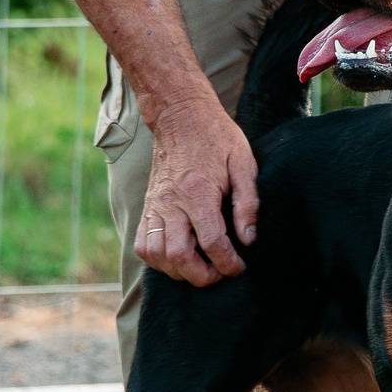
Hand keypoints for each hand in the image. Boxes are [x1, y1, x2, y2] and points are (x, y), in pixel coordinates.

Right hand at [136, 104, 260, 284]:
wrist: (180, 117)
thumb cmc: (217, 138)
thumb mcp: (244, 163)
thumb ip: (248, 202)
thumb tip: (248, 239)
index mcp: (198, 191)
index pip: (211, 241)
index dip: (228, 262)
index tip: (239, 266)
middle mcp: (171, 202)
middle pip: (179, 255)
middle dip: (202, 275)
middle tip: (220, 272)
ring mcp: (154, 206)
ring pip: (157, 255)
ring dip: (179, 270)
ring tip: (200, 266)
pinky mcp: (146, 207)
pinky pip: (143, 245)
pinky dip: (158, 259)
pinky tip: (178, 256)